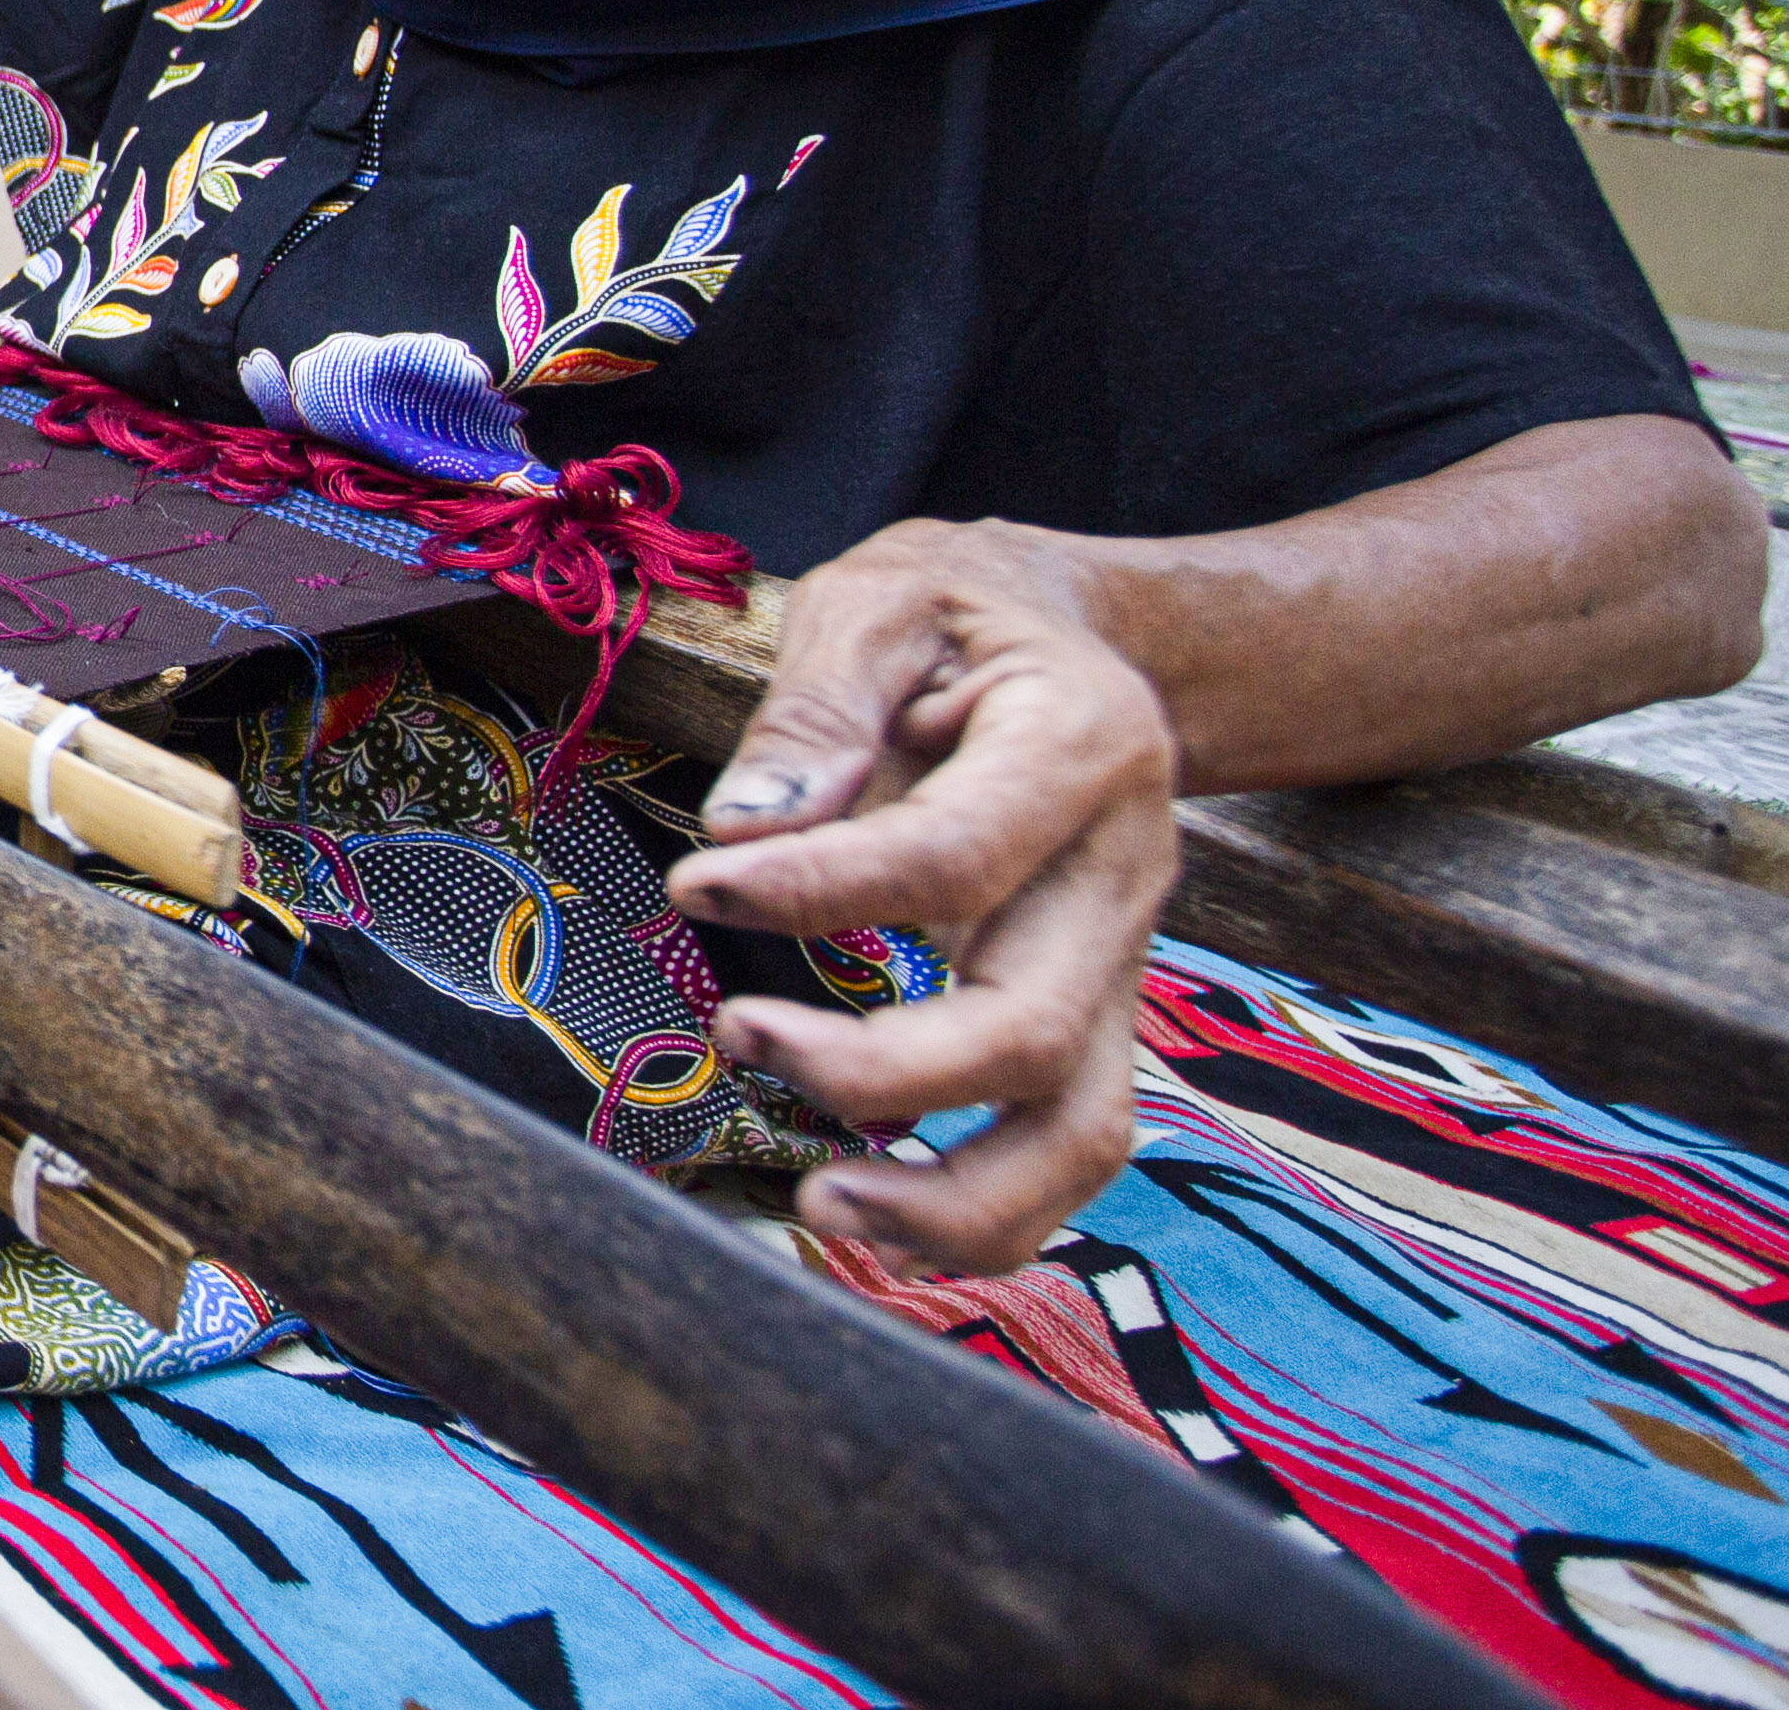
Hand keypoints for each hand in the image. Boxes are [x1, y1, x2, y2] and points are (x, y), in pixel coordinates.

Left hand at [661, 519, 1176, 1275]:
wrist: (1077, 639)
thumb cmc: (958, 618)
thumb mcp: (882, 601)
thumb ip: (815, 705)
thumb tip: (745, 827)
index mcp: (1081, 749)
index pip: (951, 856)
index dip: (817, 889)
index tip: (695, 886)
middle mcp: (1121, 878)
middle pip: (1031, 1034)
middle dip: (880, 1073)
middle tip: (736, 1035)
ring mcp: (1117, 965)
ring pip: (1082, 1135)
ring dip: (954, 1202)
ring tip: (818, 1200)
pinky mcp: (1088, 1019)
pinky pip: (1064, 1152)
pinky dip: (980, 1213)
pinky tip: (870, 1214)